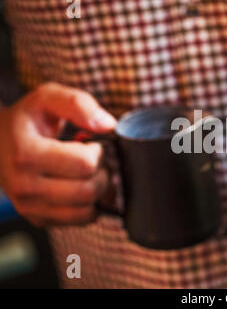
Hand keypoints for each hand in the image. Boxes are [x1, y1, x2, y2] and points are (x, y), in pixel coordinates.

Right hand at [0, 82, 116, 225]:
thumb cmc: (28, 120)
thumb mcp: (47, 98)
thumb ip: (78, 104)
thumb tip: (108, 125)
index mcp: (26, 154)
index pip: (84, 164)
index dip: (97, 151)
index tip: (89, 143)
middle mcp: (24, 186)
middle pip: (89, 190)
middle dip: (102, 172)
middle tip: (93, 160)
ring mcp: (30, 207)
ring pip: (87, 211)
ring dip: (99, 191)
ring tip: (88, 174)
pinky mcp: (38, 219)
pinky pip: (80, 220)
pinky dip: (90, 206)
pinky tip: (82, 187)